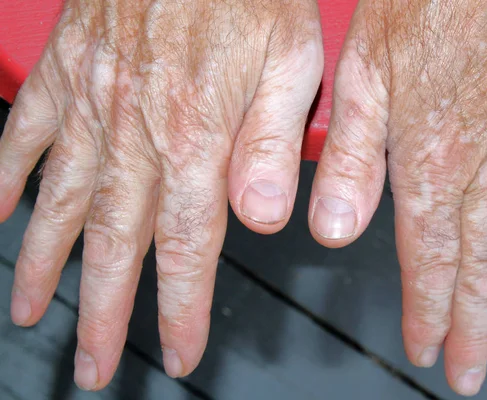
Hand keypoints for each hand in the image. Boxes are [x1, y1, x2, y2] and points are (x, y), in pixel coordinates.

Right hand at [1, 0, 321, 389]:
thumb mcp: (293, 62)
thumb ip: (274, 145)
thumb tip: (264, 220)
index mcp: (196, 136)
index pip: (186, 247)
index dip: (180, 310)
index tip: (178, 354)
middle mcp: (134, 130)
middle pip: (116, 243)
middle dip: (106, 312)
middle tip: (93, 366)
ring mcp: (91, 100)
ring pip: (61, 201)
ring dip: (45, 264)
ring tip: (32, 313)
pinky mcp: (66, 70)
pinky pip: (25, 133)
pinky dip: (6, 179)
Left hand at [309, 0, 486, 394]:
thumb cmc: (422, 5)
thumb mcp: (359, 76)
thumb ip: (351, 160)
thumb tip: (333, 230)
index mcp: (431, 160)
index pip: (428, 260)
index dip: (427, 312)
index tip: (427, 349)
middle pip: (478, 268)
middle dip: (472, 329)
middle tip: (471, 375)